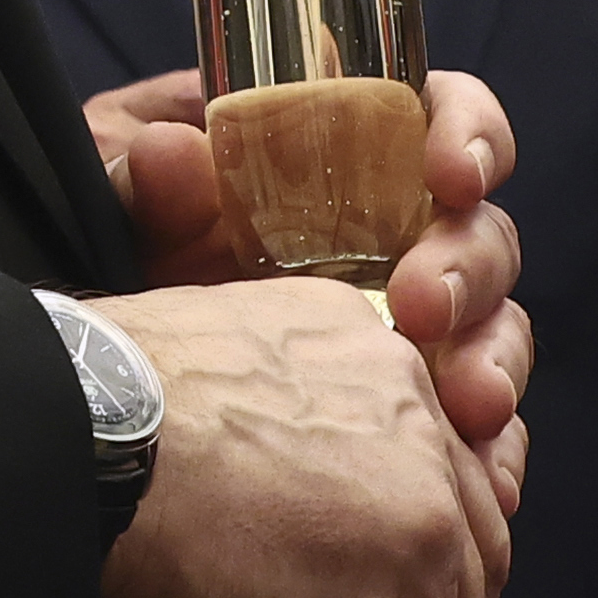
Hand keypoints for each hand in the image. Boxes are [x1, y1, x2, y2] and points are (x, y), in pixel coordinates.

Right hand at [92, 272, 519, 597]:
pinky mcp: (408, 568)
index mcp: (348, 341)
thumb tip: (253, 525)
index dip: (385, 548)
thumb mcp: (193, 399)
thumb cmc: (87, 418)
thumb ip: (259, 442)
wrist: (69, 438)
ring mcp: (421, 480)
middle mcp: (403, 392)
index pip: (414, 459)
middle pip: (457, 535)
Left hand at [105, 70, 531, 452]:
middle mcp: (393, 235)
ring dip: (493, 360)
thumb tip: (173, 157)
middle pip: (480, 235)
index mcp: (343, 153)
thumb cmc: (122, 250)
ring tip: (473, 403)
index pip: (438, 117)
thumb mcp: (115, 203)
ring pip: (493, 330)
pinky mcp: (409, 414)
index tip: (448, 173)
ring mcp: (407, 328)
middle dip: (469, 269)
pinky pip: (478, 432)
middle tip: (425, 306)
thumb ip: (139, 181)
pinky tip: (491, 480)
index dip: (467, 134)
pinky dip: (495, 454)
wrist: (101, 374)